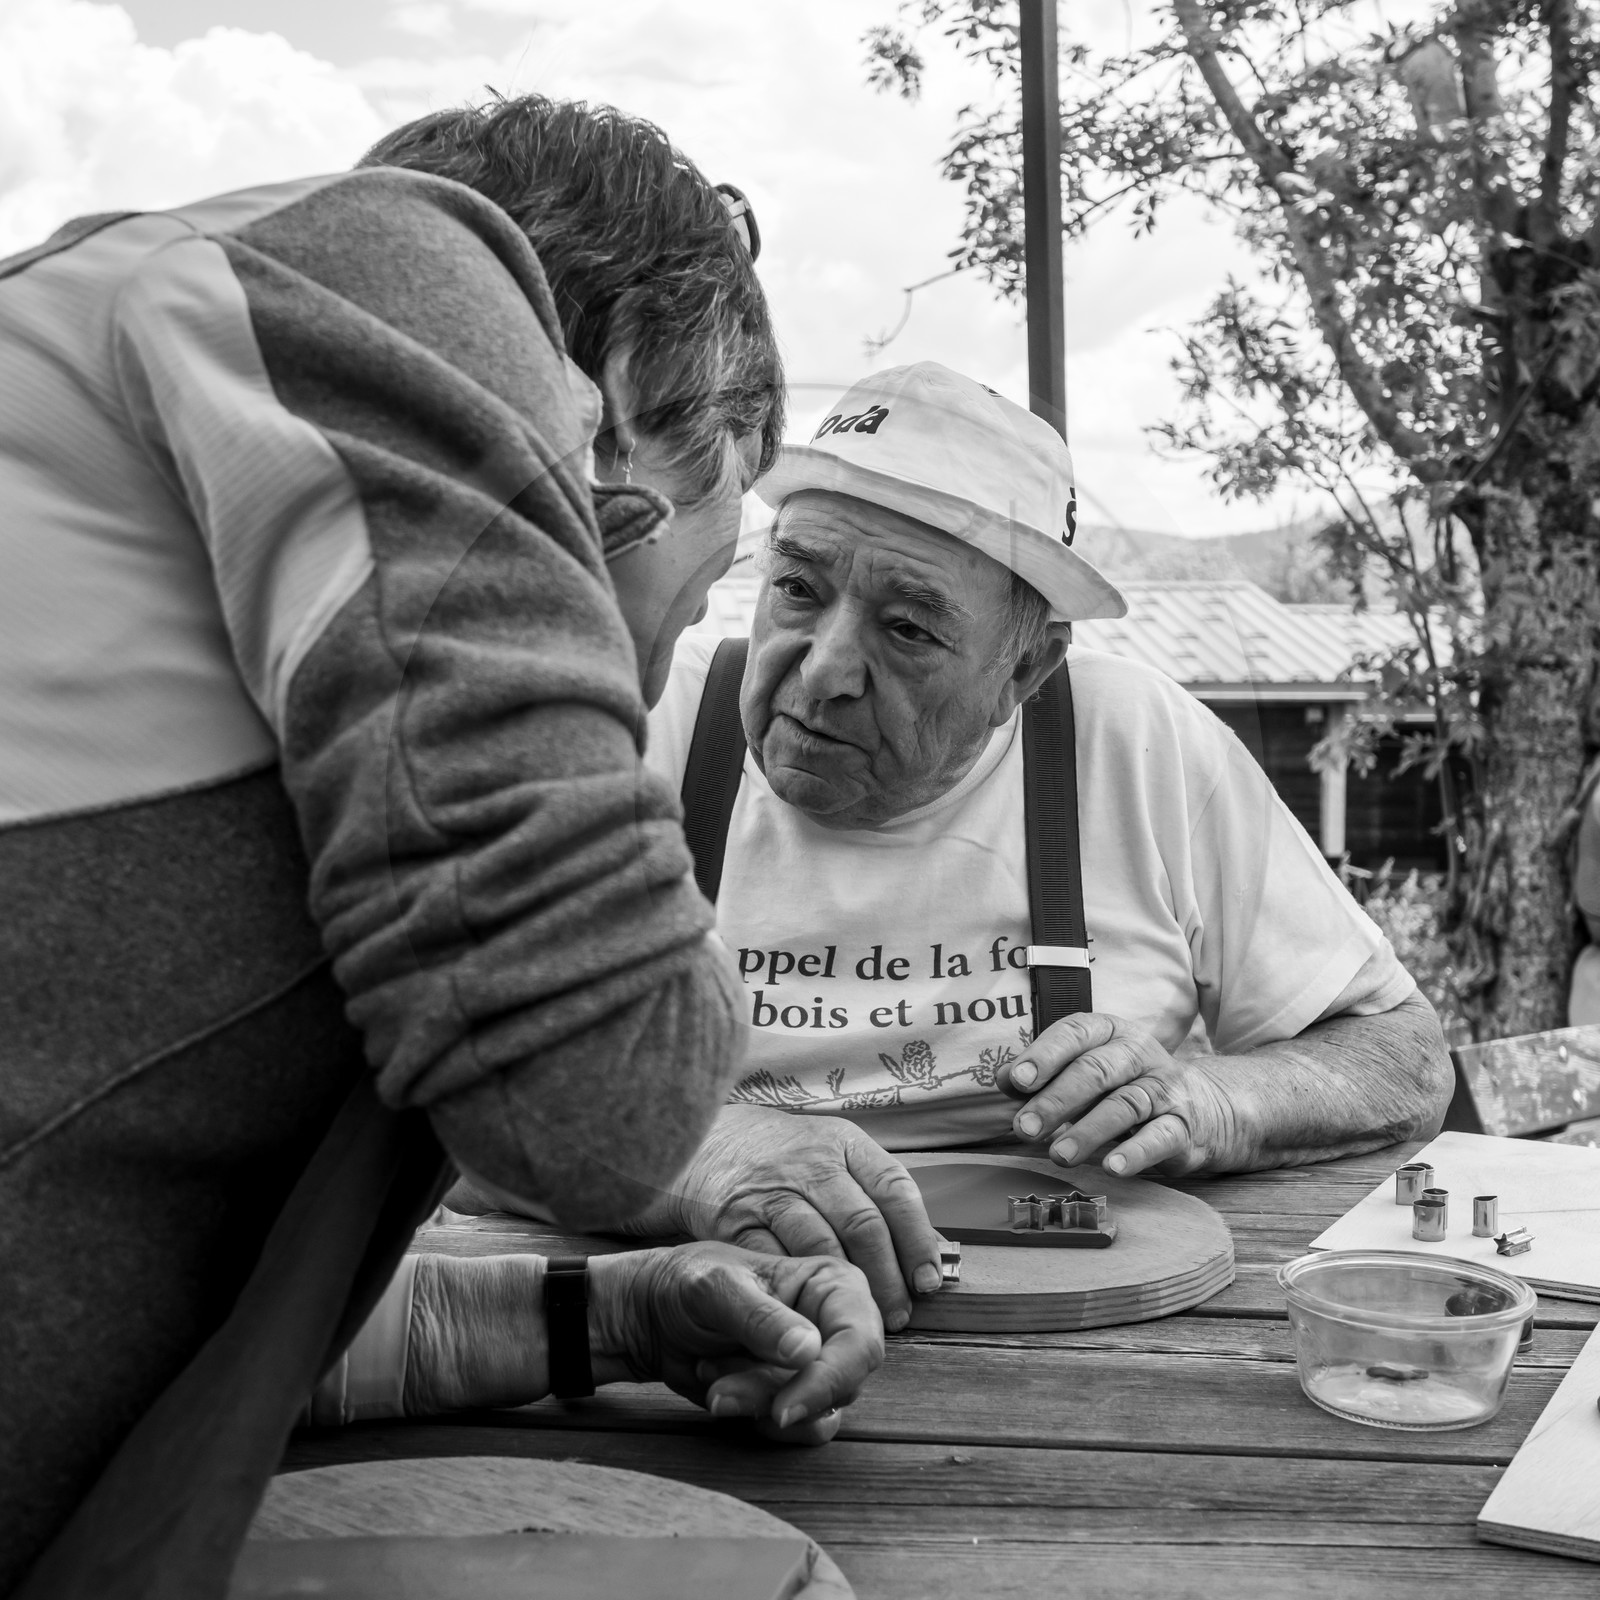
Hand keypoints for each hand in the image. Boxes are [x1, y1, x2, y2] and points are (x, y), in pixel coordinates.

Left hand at [589, 1242, 883, 1443]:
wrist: (647, 1315)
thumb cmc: (684, 1283)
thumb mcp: (715, 1289)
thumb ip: (762, 1318)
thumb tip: (809, 1350)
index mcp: (829, 1283)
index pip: (861, 1340)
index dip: (831, 1378)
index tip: (783, 1408)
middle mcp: (832, 1325)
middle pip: (841, 1383)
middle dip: (776, 1394)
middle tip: (720, 1390)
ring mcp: (815, 1364)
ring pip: (816, 1412)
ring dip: (757, 1406)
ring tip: (711, 1377)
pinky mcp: (793, 1395)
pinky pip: (795, 1430)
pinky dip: (753, 1419)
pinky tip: (718, 1389)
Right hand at [623, 1104, 944, 1330]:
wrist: (702, 1138)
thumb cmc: (779, 1154)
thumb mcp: (830, 1149)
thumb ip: (873, 1191)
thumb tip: (930, 1250)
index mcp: (842, 1143)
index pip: (894, 1189)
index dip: (917, 1239)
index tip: (928, 1280)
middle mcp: (810, 1164)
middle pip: (862, 1224)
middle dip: (887, 1277)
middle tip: (898, 1314)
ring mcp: (772, 1191)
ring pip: (821, 1247)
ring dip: (846, 1290)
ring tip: (861, 1318)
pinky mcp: (735, 1220)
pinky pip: (772, 1262)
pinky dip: (794, 1294)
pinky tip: (810, 1314)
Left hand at [997, 1013, 1240, 1176]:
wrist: (1201, 1107)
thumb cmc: (1124, 1086)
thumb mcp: (1084, 1072)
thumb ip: (1043, 1074)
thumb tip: (1002, 1079)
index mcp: (1110, 1032)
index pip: (1075, 1034)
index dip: (1044, 1055)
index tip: (1017, 1080)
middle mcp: (1139, 1054)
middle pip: (1096, 1071)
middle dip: (1056, 1101)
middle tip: (1024, 1129)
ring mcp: (1165, 1089)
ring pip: (1125, 1105)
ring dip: (1088, 1131)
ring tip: (1058, 1154)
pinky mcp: (1184, 1125)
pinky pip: (1161, 1136)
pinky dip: (1136, 1152)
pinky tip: (1112, 1167)